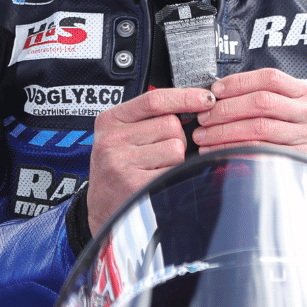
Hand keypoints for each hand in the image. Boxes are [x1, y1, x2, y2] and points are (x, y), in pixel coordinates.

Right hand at [87, 87, 215, 235]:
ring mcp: (122, 162)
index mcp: (110, 120)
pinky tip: (156, 180)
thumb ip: (148, 118)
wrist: (100, 209)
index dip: (185, 97)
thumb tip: (192, 103)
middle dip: (175, 138)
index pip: (154, 100)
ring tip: (153, 168)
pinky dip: (173, 175)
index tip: (206, 98)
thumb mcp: (120, 136)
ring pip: (176, 148)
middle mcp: (112, 139)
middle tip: (157, 153)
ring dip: (174, 160)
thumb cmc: (116, 170)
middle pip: (170, 125)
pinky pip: (174, 170)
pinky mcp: (135, 184)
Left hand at [192, 68, 306, 161]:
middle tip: (203, 117)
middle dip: (225, 109)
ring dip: (223, 131)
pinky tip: (216, 151)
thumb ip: (263, 97)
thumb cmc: (295, 136)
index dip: (238, 82)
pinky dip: (233, 149)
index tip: (214, 91)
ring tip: (203, 136)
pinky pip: (260, 151)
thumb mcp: (289, 110)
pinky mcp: (300, 160)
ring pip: (258, 128)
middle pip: (261, 102)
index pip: (269, 77)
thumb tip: (217, 95)